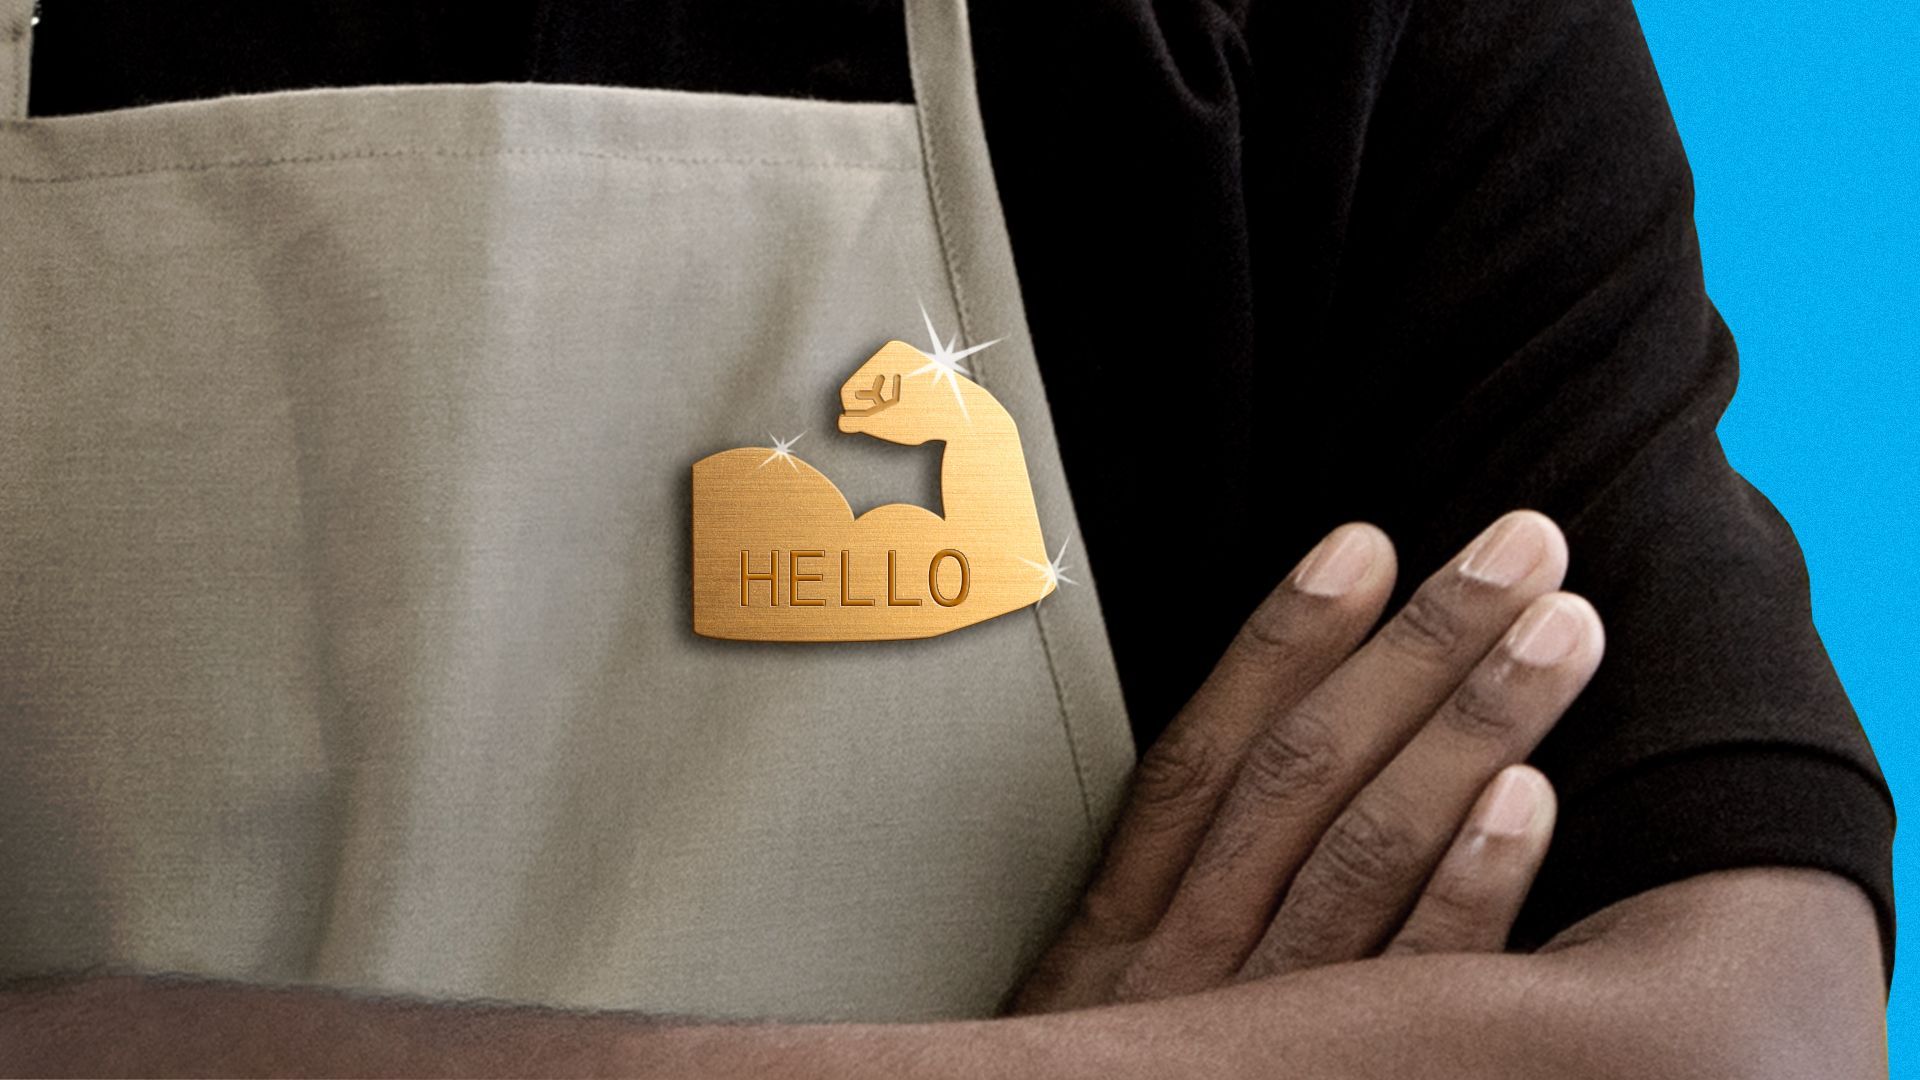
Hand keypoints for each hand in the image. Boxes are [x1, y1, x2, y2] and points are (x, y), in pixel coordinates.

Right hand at [1014, 510, 1605, 1011]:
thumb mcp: (1094, 985)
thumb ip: (1165, 879)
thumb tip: (1267, 731)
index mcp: (1117, 930)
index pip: (1206, 752)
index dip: (1285, 639)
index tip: (1365, 539)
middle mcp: (1186, 969)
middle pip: (1305, 777)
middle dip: (1419, 649)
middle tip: (1519, 545)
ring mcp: (1264, 1035)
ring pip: (1366, 856)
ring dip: (1472, 733)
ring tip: (1558, 631)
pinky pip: (1414, 992)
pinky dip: (1471, 892)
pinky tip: (1533, 802)